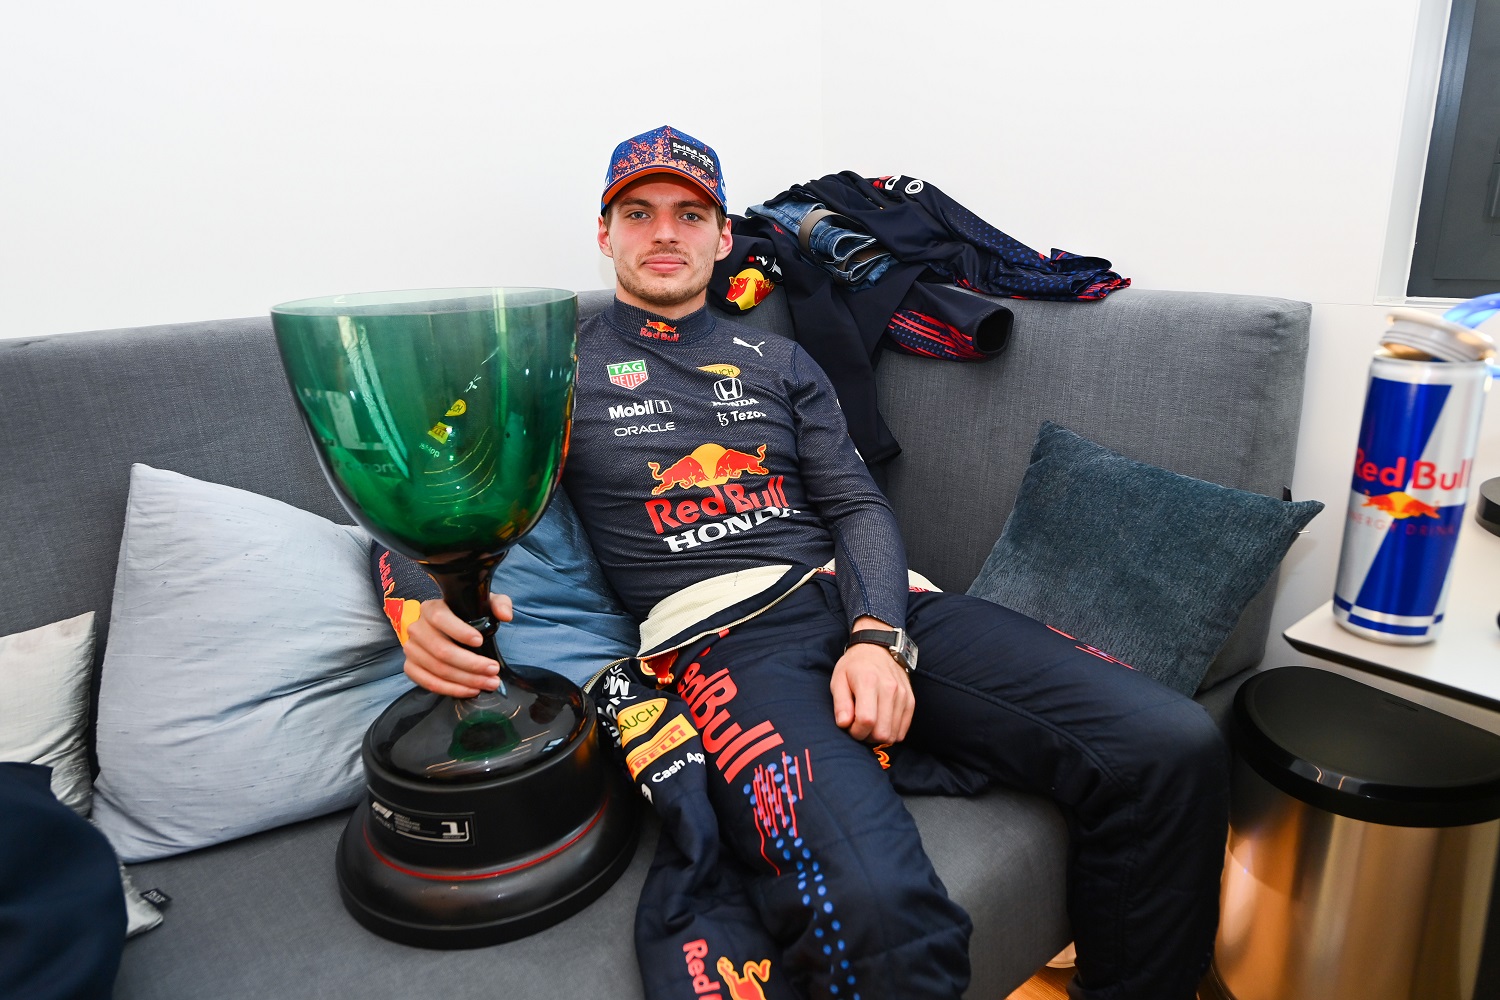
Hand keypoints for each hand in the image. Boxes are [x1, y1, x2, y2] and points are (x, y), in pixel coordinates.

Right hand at [402, 593, 513, 697]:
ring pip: (438, 669)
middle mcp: (417, 628)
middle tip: (493, 670)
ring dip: (466, 680)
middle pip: (442, 650)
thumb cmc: (467, 616)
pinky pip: (429, 683)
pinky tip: (471, 690)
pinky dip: (452, 690)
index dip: (460, 632)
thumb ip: (499, 604)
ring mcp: (411, 649)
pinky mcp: (411, 667)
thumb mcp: (484, 604)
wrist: (447, 629)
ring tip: (488, 682)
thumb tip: (506, 615)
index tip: (480, 642)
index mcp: (431, 608)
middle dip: (471, 664)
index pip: (441, 619)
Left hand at [830, 627, 913, 744]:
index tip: (849, 726)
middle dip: (867, 737)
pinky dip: (891, 733)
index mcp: (869, 682)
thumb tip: (844, 725)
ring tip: (869, 724)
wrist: (878, 649)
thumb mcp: (838, 680)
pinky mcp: (911, 701)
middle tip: (858, 726)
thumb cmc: (854, 666)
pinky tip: (880, 723)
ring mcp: (903, 695)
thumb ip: (840, 703)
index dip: (855, 731)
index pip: (866, 720)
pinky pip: (903, 731)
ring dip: (879, 736)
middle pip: (882, 732)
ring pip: (893, 735)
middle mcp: (890, 689)